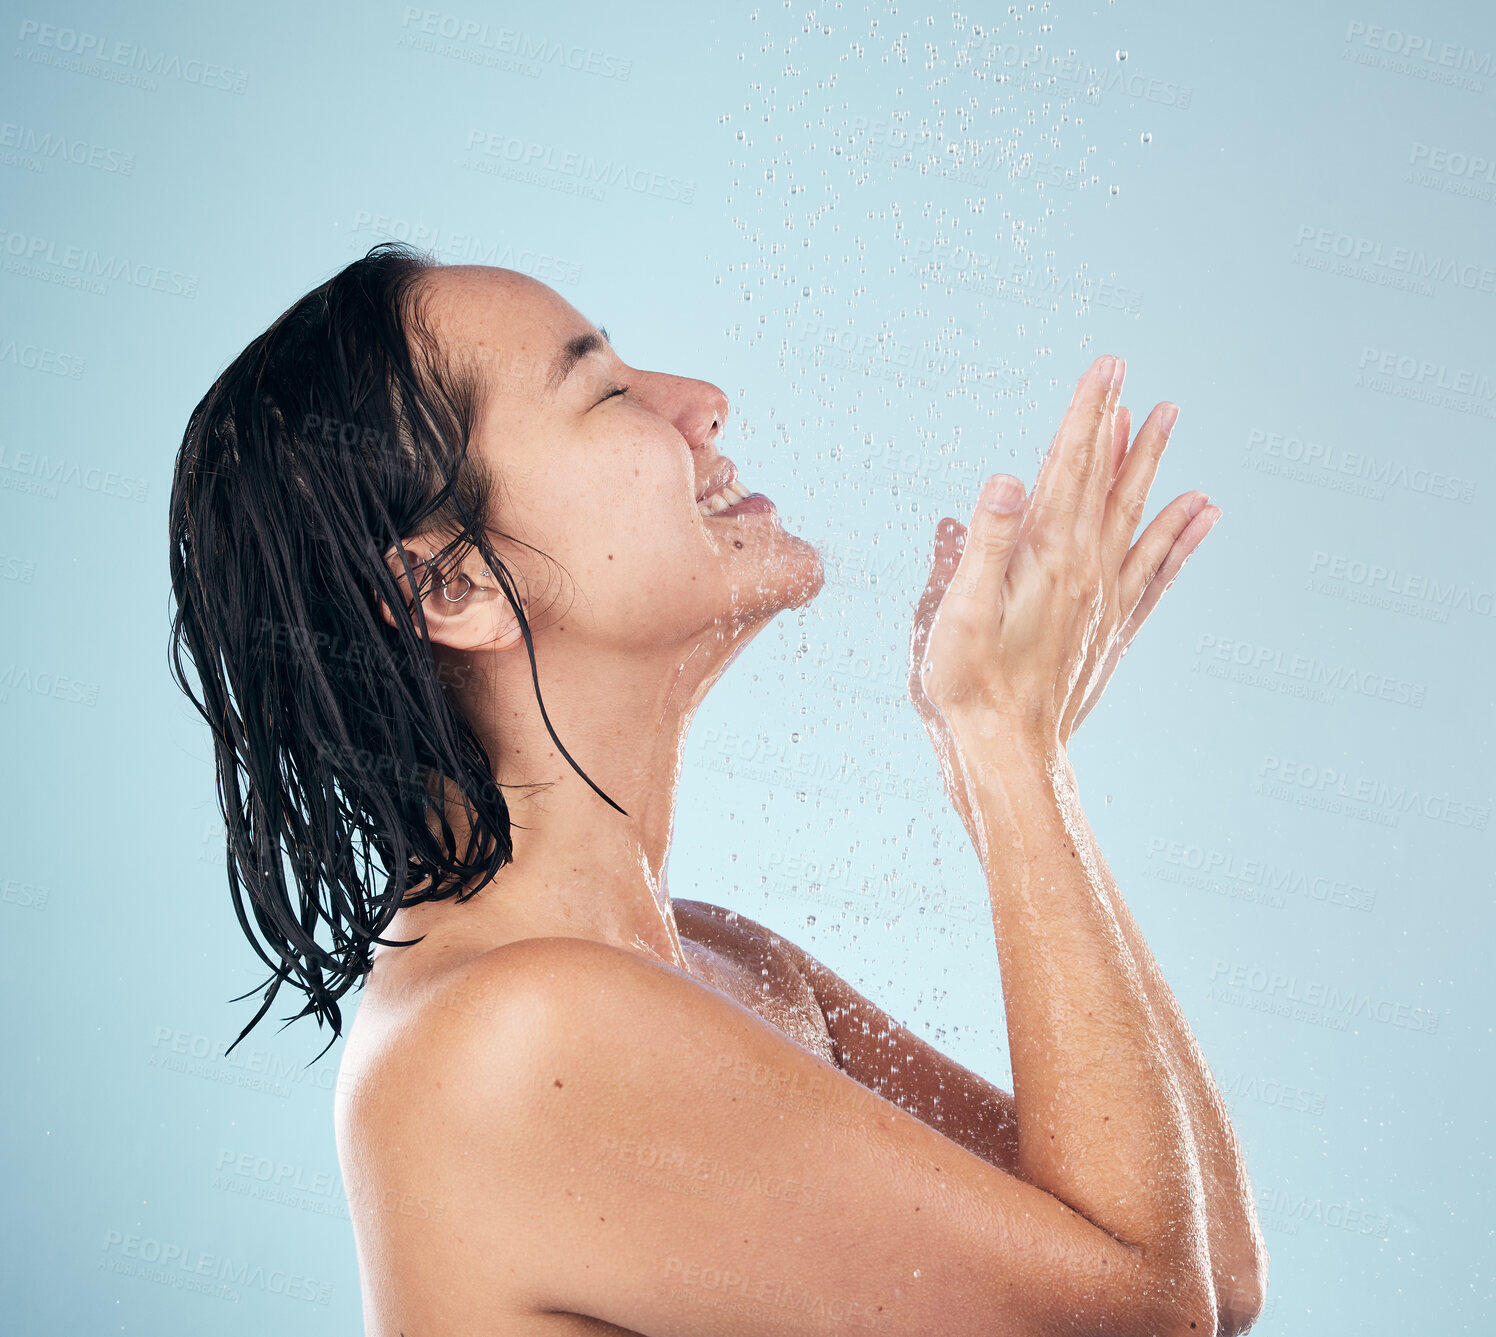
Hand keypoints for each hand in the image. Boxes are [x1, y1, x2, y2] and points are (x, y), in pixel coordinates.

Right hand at [909, 355, 1219, 753]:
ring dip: (1150, 466)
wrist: (1008, 756)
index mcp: (1044, 557)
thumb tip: (1006, 481)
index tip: (1106, 367)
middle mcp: (1084, 570)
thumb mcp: (954, 613)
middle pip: (1106, 482)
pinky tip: (1201, 513)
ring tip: (1167, 419)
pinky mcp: (1111, 631)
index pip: (1068, 467)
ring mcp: (1104, 601)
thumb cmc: (968, 688)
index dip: (1086, 414)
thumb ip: (983, 546)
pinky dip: (1181, 537)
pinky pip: (1158, 572)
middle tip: (1133, 376)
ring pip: (1135, 517)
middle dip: (1117, 424)